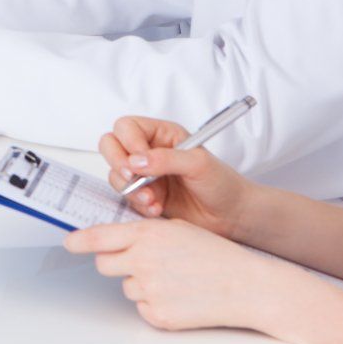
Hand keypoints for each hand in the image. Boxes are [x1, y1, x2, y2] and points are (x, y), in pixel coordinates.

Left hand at [64, 218, 302, 332]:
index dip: (80, 241)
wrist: (247, 286)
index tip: (69, 244)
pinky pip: (143, 309)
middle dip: (117, 264)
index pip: (99, 237)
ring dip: (143, 285)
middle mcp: (143, 260)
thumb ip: (146, 234)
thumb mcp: (179, 230)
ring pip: (127, 287)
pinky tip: (182, 298)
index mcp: (148, 234)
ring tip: (177, 281)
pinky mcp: (158, 315)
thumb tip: (118, 239)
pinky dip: (157, 305)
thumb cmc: (217, 256)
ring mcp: (149, 289)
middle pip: (105, 265)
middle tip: (143, 264)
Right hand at [96, 116, 252, 238]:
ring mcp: (145, 174)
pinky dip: (137, 204)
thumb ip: (166, 159)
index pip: (128, 127)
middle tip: (132, 177)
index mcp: (163, 134)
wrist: (231, 216)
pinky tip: (157, 208)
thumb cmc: (222, 184)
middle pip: (111, 145)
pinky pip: (125, 197)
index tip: (139, 160)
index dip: (128, 142)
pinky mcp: (143, 195)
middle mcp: (149, 151)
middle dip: (118, 163)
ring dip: (130, 188)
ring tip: (153, 199)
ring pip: (115, 174)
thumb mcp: (198, 164)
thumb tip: (137, 161)